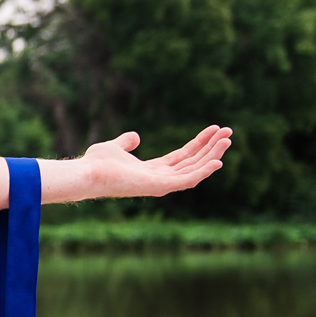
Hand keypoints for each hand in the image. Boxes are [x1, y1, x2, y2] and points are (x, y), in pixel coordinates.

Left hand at [81, 126, 231, 197]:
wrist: (87, 173)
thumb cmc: (97, 163)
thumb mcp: (115, 147)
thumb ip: (126, 142)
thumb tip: (135, 136)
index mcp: (152, 170)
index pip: (183, 156)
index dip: (200, 143)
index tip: (215, 129)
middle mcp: (160, 179)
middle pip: (193, 162)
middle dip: (211, 147)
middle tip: (228, 132)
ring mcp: (161, 184)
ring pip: (195, 169)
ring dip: (213, 155)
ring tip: (227, 140)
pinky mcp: (160, 187)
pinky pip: (188, 180)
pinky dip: (204, 172)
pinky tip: (217, 161)